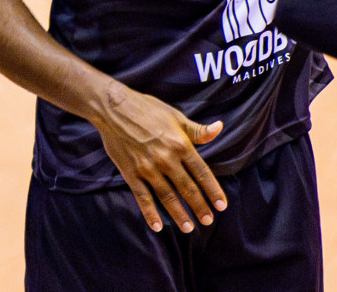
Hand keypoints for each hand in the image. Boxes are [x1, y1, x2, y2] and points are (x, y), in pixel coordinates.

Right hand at [92, 80, 226, 232]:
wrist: (114, 109)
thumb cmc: (149, 110)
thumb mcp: (177, 116)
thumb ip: (197, 130)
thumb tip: (219, 128)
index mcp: (181, 144)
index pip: (202, 172)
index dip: (213, 190)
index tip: (221, 205)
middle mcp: (167, 159)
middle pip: (187, 188)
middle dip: (199, 207)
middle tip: (208, 221)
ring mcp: (148, 168)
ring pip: (168, 197)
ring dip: (179, 214)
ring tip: (188, 228)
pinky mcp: (131, 174)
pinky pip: (143, 198)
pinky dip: (150, 213)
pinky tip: (158, 226)